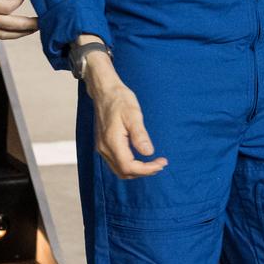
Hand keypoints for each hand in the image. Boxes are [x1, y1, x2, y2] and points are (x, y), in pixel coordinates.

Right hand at [81, 48, 166, 179]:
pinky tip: (140, 158)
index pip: (129, 166)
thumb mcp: (133, 114)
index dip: (146, 169)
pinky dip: (129, 165)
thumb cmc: (120, 99)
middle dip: (143, 172)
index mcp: (112, 141)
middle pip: (124, 172)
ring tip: (153, 164)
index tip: (162, 162)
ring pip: (119, 170)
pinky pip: (116, 163)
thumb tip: (148, 153)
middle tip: (160, 164)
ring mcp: (102, 147)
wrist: (104, 91)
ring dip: (136, 171)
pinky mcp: (103, 145)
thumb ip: (140, 135)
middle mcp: (104, 148)